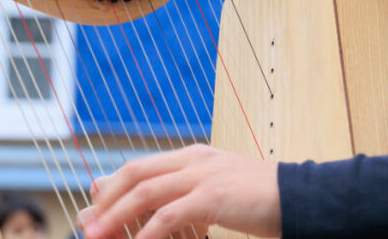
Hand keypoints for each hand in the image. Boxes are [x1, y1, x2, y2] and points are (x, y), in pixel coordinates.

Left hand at [78, 143, 280, 238]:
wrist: (301, 197)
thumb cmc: (262, 200)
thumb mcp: (219, 191)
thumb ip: (188, 195)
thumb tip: (158, 214)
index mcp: (193, 156)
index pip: (140, 166)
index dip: (113, 188)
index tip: (94, 211)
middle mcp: (194, 160)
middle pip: (135, 174)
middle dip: (106, 201)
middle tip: (86, 226)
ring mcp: (203, 175)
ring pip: (145, 192)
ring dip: (116, 217)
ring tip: (96, 236)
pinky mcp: (214, 196)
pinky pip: (169, 215)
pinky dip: (147, 233)